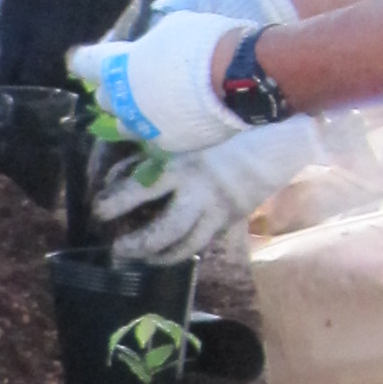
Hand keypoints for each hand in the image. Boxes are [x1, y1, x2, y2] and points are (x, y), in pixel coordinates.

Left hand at [66, 8, 243, 158]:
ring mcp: (143, 126)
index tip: (77, 59)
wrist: (237, 78)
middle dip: (114, 89)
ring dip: (133, 113)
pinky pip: (154, 136)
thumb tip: (151, 49)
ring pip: (126, 124)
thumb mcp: (173, 27)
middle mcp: (123, 101)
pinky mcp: (166, 144)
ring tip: (149, 104)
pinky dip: (160, 126)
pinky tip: (174, 118)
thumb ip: (152, 42)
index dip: (81, 60)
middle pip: (106, 99)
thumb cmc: (204, 42)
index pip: (86, 64)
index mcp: (118, 67)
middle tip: (129, 80)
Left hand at [89, 113, 321, 255]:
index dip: (115, 203)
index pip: (140, 189)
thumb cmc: (232, 123)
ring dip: (160, 257)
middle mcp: (200, 194)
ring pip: (186, 246)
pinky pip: (204, 240)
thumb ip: (159, 147)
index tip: (98, 210)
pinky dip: (184, 248)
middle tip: (117, 251)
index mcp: (185, 166)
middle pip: (163, 232)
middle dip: (138, 245)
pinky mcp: (233, 218)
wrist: (284, 133)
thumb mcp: (189, 131)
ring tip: (143, 260)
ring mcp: (219, 210)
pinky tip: (171, 250)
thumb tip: (125, 158)